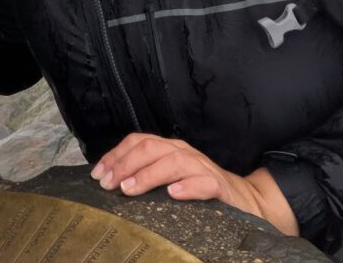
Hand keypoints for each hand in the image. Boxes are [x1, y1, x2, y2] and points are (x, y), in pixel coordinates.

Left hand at [90, 133, 298, 235]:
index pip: (138, 142)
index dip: (115, 155)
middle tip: (109, 184)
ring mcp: (202, 167)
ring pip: (174, 162)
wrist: (245, 201)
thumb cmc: (199, 190)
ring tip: (130, 188)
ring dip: (149, 174)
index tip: (98, 174)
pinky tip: (173, 195)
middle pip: (151, 148)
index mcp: (170, 149)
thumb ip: (146, 175)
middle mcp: (185, 152)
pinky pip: (204, 182)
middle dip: (125, 164)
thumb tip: (110, 181)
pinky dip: (188, 187)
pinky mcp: (220, 186)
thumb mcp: (169, 179)